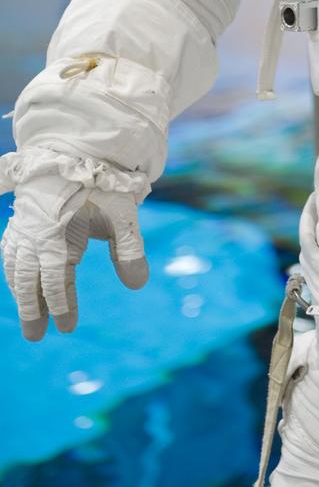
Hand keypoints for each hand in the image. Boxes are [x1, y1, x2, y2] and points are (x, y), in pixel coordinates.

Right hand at [2, 173, 147, 340]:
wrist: (81, 149)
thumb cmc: (104, 183)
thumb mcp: (123, 213)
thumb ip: (129, 249)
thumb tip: (138, 285)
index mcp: (57, 232)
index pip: (55, 278)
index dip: (60, 303)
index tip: (67, 327)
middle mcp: (35, 231)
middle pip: (28, 278)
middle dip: (32, 308)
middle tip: (36, 337)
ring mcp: (26, 225)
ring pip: (15, 266)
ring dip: (21, 293)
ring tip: (32, 320)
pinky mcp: (23, 219)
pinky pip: (10, 250)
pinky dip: (13, 271)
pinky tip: (20, 285)